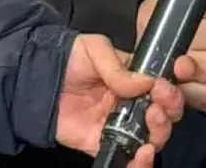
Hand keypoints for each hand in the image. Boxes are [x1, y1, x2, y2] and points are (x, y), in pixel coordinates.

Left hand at [55, 34, 184, 166]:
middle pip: (166, 115)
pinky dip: (139, 162)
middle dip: (170, 110)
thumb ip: (119, 67)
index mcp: (137, 80)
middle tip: (158, 105)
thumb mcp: (95, 49)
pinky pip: (126, 158)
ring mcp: (119, 126)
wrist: (34, 79)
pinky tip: (143, 153)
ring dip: (160, 132)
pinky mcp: (101, 144)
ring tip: (152, 120)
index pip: (165, 89)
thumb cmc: (68, 58)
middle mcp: (134, 104)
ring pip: (153, 137)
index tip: (162, 87)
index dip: (171, 90)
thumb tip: (147, 82)